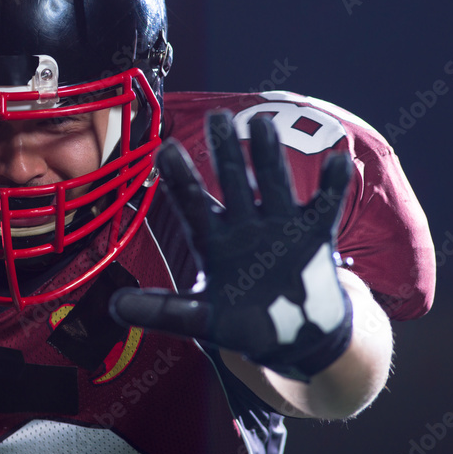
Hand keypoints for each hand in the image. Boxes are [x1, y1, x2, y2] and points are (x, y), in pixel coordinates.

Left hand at [110, 111, 353, 380]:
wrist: (293, 336)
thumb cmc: (243, 324)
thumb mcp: (199, 319)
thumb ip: (160, 311)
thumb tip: (113, 307)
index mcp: (212, 241)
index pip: (192, 204)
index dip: (180, 178)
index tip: (165, 149)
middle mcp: (243, 225)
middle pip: (233, 182)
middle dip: (225, 152)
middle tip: (218, 117)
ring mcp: (279, 227)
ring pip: (274, 184)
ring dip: (269, 158)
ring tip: (263, 126)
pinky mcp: (313, 235)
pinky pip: (324, 206)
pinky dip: (333, 186)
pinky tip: (339, 161)